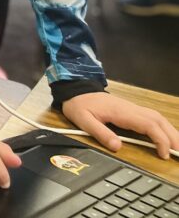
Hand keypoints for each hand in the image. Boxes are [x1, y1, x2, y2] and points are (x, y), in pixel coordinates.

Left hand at [62, 92, 178, 159]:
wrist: (76, 90)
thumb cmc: (79, 105)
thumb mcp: (83, 120)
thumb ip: (100, 133)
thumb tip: (118, 147)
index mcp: (122, 111)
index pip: (149, 124)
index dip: (160, 140)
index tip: (164, 154)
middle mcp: (131, 108)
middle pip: (159, 120)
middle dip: (172, 137)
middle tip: (178, 153)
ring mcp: (133, 108)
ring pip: (158, 118)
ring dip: (170, 132)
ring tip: (177, 148)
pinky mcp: (131, 110)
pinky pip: (152, 118)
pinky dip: (163, 127)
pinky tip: (166, 137)